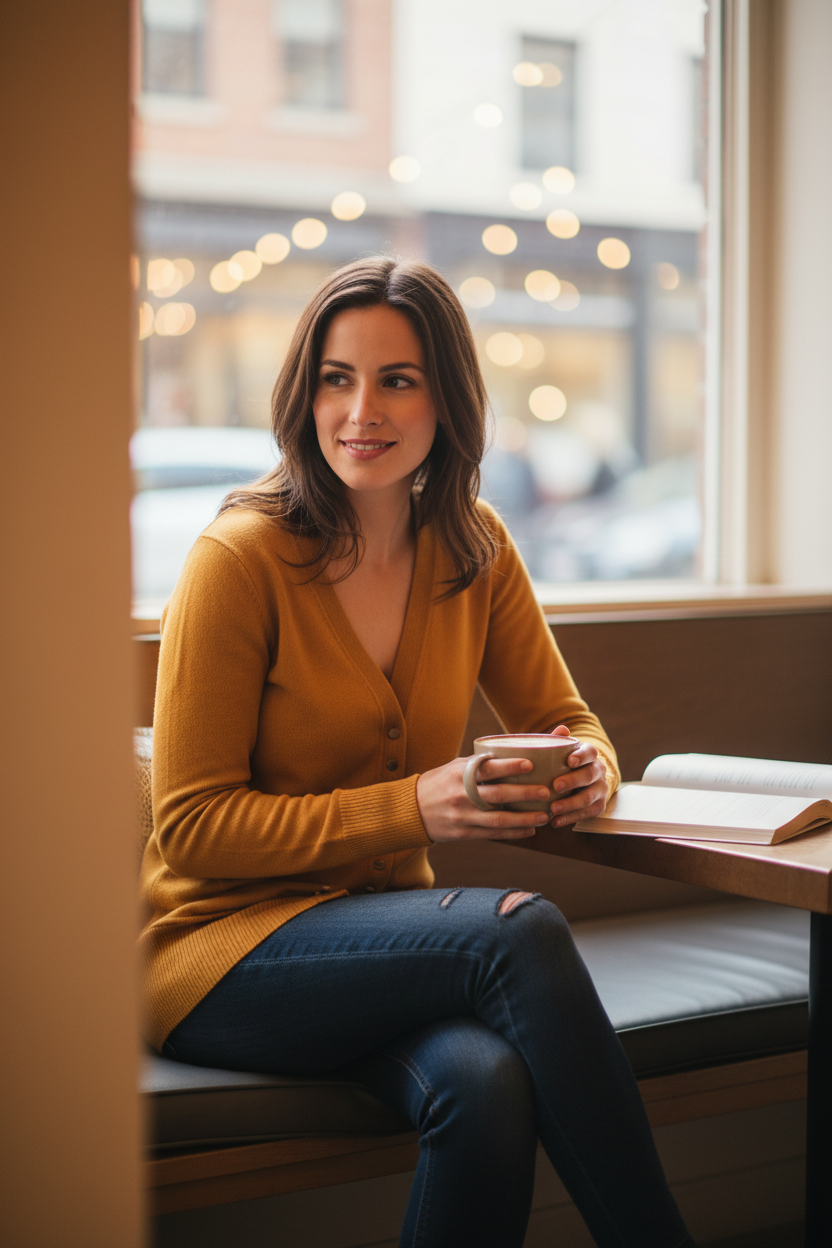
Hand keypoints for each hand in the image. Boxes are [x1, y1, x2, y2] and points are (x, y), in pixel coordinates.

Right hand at [415, 755, 553, 843]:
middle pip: (497, 796)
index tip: (530, 764)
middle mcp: (462, 795)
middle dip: (524, 794)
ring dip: (524, 819)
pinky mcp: (464, 833)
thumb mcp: (455, 767)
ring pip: (498, 820)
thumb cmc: (440, 782)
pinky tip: (530, 830)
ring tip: (544, 816)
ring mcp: (463, 816)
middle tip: (546, 791)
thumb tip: (516, 753)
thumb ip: (481, 763)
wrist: (411, 810)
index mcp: (460, 774)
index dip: (509, 766)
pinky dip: (513, 833)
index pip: (487, 768)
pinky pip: (493, 834)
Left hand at [547, 725, 607, 825]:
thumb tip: (562, 730)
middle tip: (556, 786)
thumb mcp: (561, 751)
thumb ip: (559, 741)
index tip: (569, 761)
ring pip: (589, 797)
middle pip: (589, 775)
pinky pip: (587, 813)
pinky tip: (555, 821)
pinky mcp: (599, 806)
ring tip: (553, 808)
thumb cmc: (564, 763)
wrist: (580, 780)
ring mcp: (601, 789)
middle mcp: (598, 771)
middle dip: (573, 781)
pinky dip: (570, 818)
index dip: (581, 756)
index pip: (590, 752)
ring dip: (571, 804)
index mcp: (589, 754)